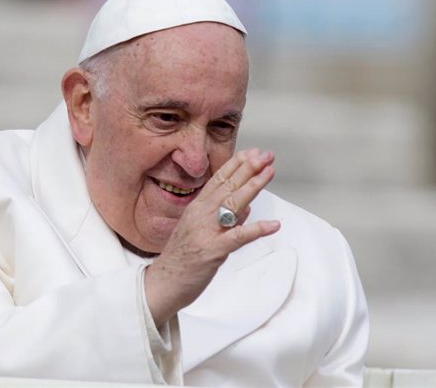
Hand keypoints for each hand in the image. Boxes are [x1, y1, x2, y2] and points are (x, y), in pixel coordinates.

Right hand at [144, 148, 280, 326]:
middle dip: (248, 168)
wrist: (162, 283)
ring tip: (269, 173)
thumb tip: (247, 210)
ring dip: (252, 187)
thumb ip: (223, 219)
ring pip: (232, 204)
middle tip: (266, 155)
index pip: (218, 180)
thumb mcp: (200, 232)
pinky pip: (237, 238)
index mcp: (197, 209)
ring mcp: (206, 231)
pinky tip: (273, 225)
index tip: (253, 152)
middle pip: (227, 186)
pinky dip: (256, 230)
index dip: (237, 165)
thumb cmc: (182, 259)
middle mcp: (200, 215)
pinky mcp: (212, 251)